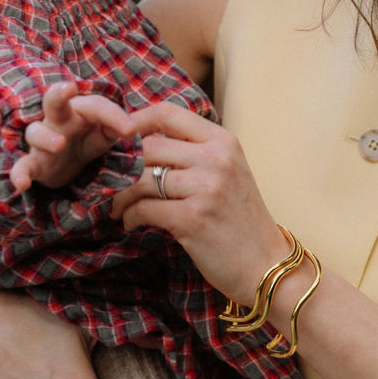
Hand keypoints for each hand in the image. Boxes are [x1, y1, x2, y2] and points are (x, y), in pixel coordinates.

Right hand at [10, 82, 135, 190]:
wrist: (66, 164)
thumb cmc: (87, 139)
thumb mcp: (105, 133)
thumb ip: (116, 127)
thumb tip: (131, 128)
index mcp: (78, 110)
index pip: (96, 106)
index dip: (114, 115)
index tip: (131, 130)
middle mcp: (58, 121)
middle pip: (54, 101)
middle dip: (59, 93)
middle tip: (68, 88)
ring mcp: (43, 141)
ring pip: (35, 132)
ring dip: (45, 137)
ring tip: (59, 144)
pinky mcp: (34, 164)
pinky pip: (22, 166)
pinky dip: (19, 174)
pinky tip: (21, 184)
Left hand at [110, 102, 285, 306]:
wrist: (266, 265)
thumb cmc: (239, 220)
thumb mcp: (227, 173)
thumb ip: (194, 153)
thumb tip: (142, 141)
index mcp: (223, 141)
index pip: (168, 113)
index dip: (136, 121)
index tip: (119, 140)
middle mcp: (217, 159)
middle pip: (148, 146)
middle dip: (121, 166)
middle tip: (111, 181)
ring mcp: (206, 188)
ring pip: (141, 178)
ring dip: (120, 195)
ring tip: (118, 207)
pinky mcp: (193, 218)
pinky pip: (144, 208)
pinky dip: (130, 216)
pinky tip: (130, 223)